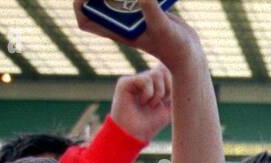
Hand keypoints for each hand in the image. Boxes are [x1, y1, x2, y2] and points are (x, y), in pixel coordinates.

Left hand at [75, 0, 201, 65]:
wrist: (189, 50)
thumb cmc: (175, 46)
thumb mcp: (162, 27)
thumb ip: (150, 9)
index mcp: (117, 31)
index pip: (86, 21)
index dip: (81, 5)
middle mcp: (121, 22)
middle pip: (98, 2)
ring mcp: (131, 15)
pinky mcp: (143, 7)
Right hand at [111, 64, 172, 141]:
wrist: (134, 135)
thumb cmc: (151, 124)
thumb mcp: (170, 108)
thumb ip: (176, 93)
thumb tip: (186, 76)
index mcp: (153, 84)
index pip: (167, 71)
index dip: (173, 84)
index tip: (168, 101)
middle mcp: (143, 79)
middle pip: (163, 70)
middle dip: (167, 88)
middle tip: (161, 103)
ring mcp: (134, 80)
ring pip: (156, 74)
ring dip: (158, 93)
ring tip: (151, 105)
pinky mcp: (125, 82)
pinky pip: (145, 79)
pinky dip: (148, 94)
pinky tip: (142, 102)